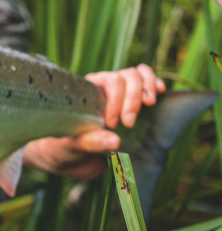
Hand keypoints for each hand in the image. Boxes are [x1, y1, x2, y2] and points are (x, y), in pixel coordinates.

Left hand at [23, 64, 165, 179]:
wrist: (73, 156)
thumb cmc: (70, 146)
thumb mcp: (74, 144)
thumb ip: (92, 142)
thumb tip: (115, 141)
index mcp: (87, 91)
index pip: (106, 82)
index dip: (115, 101)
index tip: (113, 124)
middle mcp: (104, 86)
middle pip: (125, 77)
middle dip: (131, 99)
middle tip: (128, 124)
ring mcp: (121, 91)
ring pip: (137, 75)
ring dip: (146, 87)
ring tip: (149, 104)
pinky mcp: (135, 100)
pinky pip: (147, 81)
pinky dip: (155, 83)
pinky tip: (160, 92)